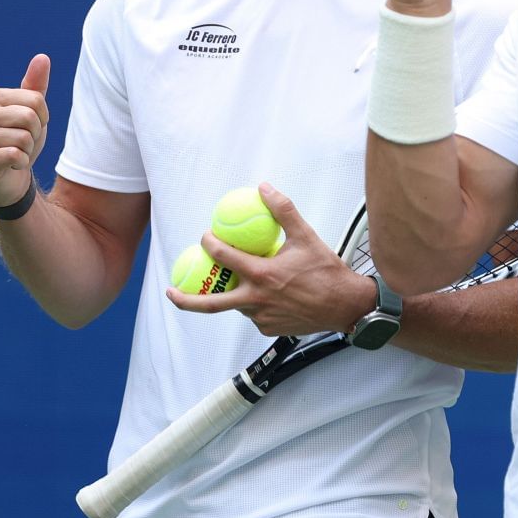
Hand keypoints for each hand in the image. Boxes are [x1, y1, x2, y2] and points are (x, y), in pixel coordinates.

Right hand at [0, 53, 50, 205]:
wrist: (9, 176)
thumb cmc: (21, 139)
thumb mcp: (33, 112)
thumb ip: (36, 86)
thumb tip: (42, 57)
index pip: (36, 100)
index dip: (43, 118)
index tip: (32, 127)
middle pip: (30, 117)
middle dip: (36, 134)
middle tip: (25, 142)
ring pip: (24, 138)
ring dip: (28, 150)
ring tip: (17, 152)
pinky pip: (15, 155)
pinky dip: (21, 163)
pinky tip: (11, 164)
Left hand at [165, 183, 378, 336]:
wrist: (346, 306)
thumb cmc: (327, 272)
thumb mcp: (306, 236)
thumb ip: (283, 211)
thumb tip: (264, 188)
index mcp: (262, 276)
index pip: (223, 257)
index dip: (209, 244)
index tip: (205, 237)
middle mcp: (257, 300)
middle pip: (211, 303)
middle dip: (185, 299)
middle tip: (170, 291)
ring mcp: (262, 318)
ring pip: (237, 305)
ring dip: (233, 293)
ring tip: (236, 281)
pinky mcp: (269, 330)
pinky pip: (254, 315)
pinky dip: (255, 304)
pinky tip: (266, 294)